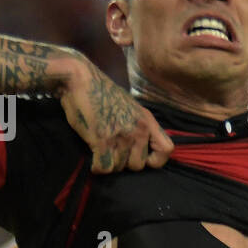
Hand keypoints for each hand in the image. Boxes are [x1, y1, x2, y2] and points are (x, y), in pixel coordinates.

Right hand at [58, 55, 173, 172]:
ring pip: (119, 168)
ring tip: (101, 152)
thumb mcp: (131, 107)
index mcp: (147, 120)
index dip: (155, 160)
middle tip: (113, 153)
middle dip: (124, 163)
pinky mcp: (103, 140)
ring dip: (108, 164)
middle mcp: (139, 129)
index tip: (143, 159)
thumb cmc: (101, 93)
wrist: (80, 79)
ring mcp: (122, 135)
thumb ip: (139, 126)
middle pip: (137, 165)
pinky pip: (104, 167)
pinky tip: (93, 160)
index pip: (166, 150)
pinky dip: (97, 167)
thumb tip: (140, 147)